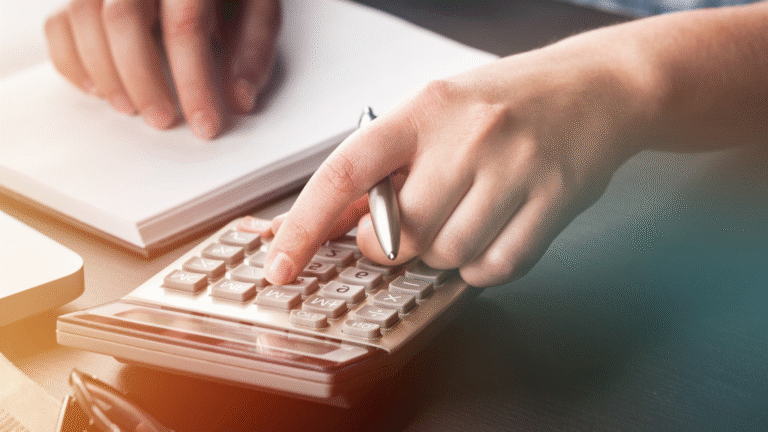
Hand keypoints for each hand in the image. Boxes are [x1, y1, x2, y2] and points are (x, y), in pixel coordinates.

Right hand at [44, 0, 280, 138]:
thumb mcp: (257, 6)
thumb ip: (254, 47)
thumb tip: (240, 100)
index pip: (185, 27)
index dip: (195, 82)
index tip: (205, 125)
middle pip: (123, 19)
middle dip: (142, 79)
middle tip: (162, 120)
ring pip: (84, 18)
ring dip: (105, 72)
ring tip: (130, 108)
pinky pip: (59, 23)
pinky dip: (71, 60)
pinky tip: (98, 89)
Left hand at [263, 33, 653, 287]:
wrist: (595, 88)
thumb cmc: (506, 103)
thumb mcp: (437, 113)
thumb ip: (386, 166)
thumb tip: (334, 221)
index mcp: (424, 109)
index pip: (345, 171)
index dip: (303, 223)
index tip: (280, 263)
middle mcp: (467, 136)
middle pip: (399, 235)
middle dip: (393, 245)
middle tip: (412, 224)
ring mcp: (514, 168)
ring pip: (447, 256)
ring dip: (445, 254)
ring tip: (466, 217)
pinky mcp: (553, 200)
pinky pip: (496, 267)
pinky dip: (484, 266)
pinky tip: (493, 233)